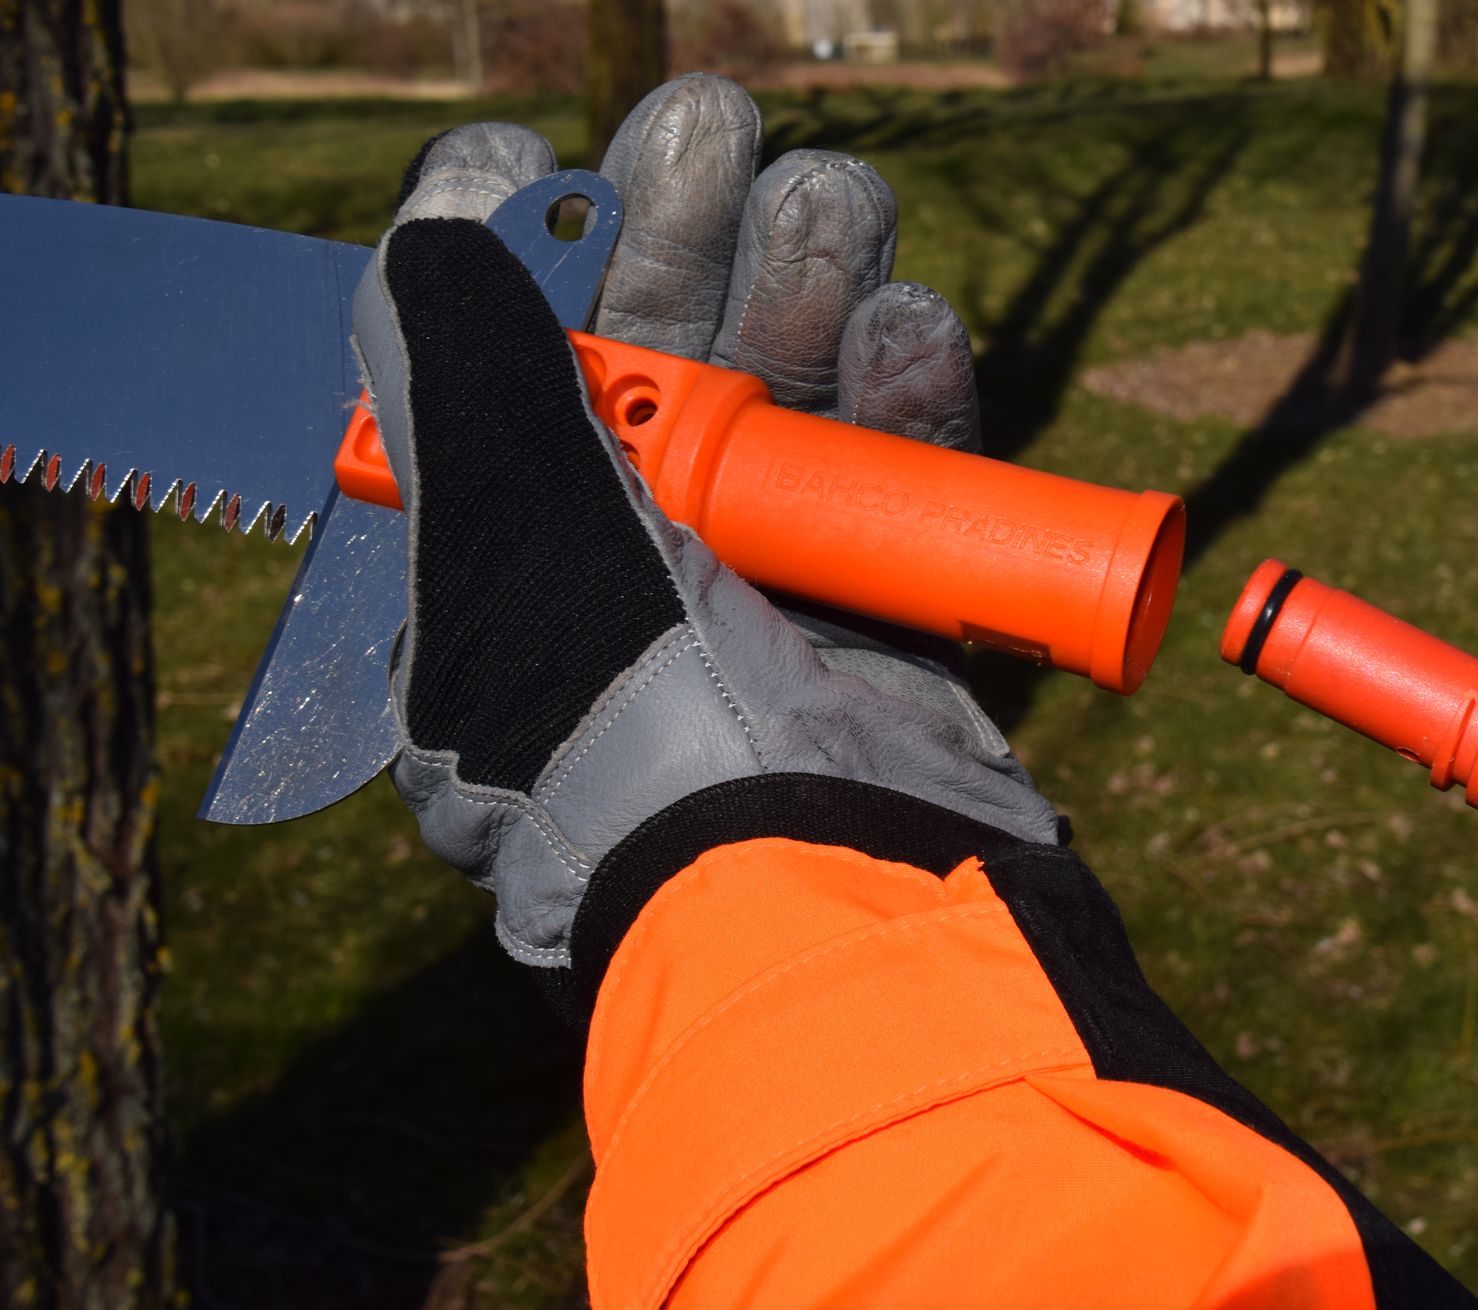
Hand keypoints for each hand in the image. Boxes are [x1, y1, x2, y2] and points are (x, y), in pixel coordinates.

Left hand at [354, 75, 1055, 999]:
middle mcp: (625, 594)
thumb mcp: (504, 546)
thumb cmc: (629, 727)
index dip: (503, 276)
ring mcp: (766, 605)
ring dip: (809, 290)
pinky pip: (898, 484)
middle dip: (679, 242)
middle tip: (703, 127)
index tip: (523, 165)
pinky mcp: (889, 621)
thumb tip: (430, 244)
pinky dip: (910, 395)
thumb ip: (467, 387)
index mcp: (498, 595)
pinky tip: (907, 315)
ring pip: (789, 407)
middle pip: (651, 379)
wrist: (820, 876)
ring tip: (827, 193)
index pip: (490, 404)